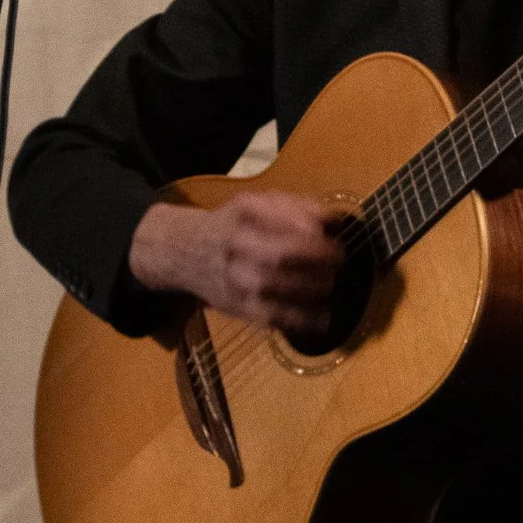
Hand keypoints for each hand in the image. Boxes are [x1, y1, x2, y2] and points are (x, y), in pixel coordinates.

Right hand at [128, 190, 340, 340]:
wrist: (183, 252)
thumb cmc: (231, 225)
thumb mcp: (254, 203)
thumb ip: (293, 206)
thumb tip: (330, 219)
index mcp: (241, 216)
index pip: (279, 219)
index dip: (311, 228)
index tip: (333, 232)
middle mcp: (234, 248)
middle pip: (278, 255)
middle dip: (317, 258)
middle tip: (338, 258)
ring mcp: (233, 280)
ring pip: (273, 288)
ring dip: (311, 288)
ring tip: (331, 282)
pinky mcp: (237, 308)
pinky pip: (270, 318)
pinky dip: (300, 320)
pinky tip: (323, 317)